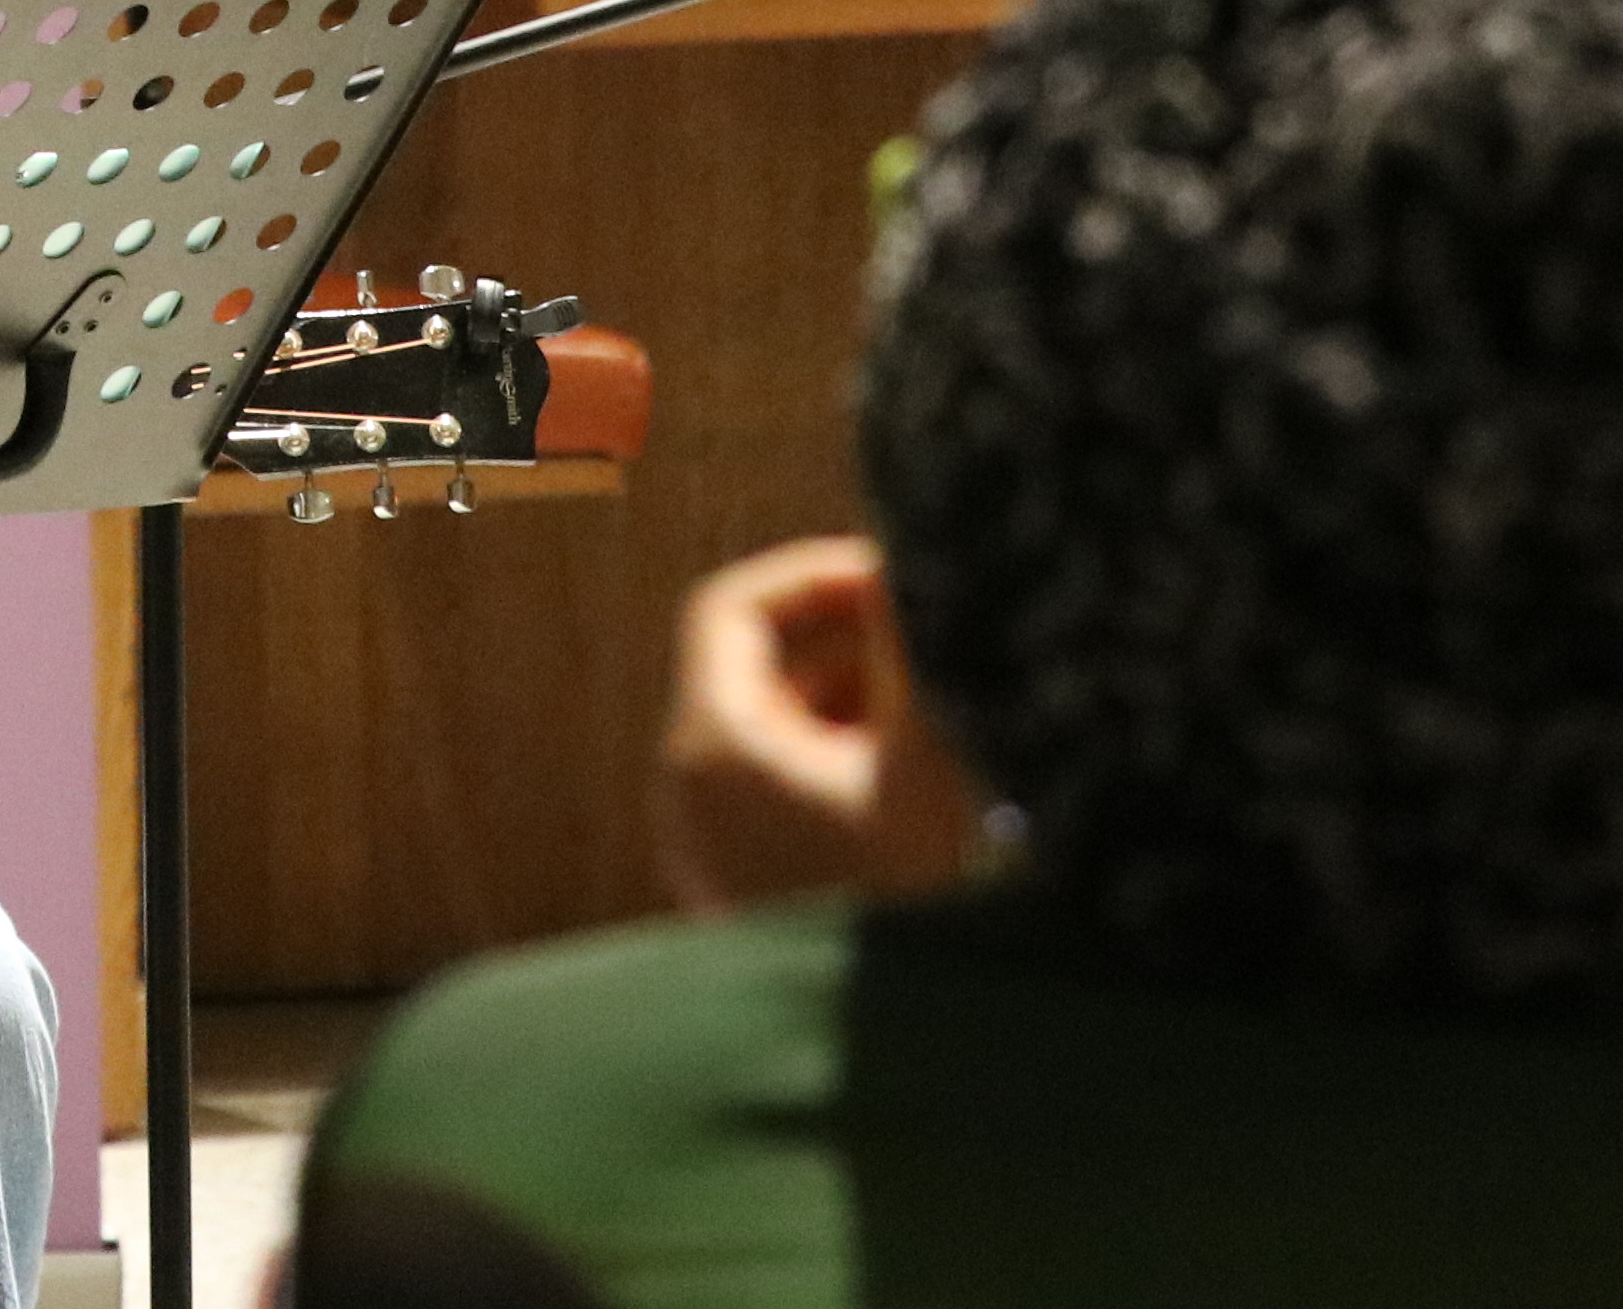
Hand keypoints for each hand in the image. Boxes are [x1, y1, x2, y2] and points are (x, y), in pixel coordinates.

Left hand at [653, 533, 980, 910]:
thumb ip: (909, 652)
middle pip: (755, 667)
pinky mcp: (739, 886)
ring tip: (935, 705)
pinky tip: (915, 778)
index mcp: (709, 742)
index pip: (732, 609)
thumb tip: (910, 563)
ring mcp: (707, 842)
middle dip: (846, 639)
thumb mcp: (919, 768)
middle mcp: (687, 785)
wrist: (879, 1060)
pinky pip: (778, 787)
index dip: (813, 577)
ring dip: (852, 701)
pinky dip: (839, 760)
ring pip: (774, 728)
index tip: (892, 577)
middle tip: (928, 630)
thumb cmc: (894, 912)